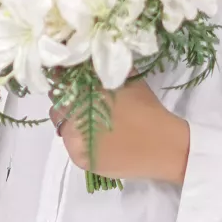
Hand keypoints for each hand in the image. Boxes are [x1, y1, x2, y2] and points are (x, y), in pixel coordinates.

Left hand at [52, 81, 190, 184]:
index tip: (71, 81)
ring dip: (72, 123)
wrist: (164, 146)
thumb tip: (85, 60)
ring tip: (94, 122)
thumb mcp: (125, 80)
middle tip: (85, 103)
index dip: (64, 81)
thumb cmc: (147, 110)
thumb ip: (102, 70)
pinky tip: (99, 138)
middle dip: (67, 103)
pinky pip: (72, 146)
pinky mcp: (81, 161)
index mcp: (82, 95)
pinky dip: (81, 141)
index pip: (59, 84)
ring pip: (64, 128)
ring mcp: (74, 142)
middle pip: (57, 107)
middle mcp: (72, 119)